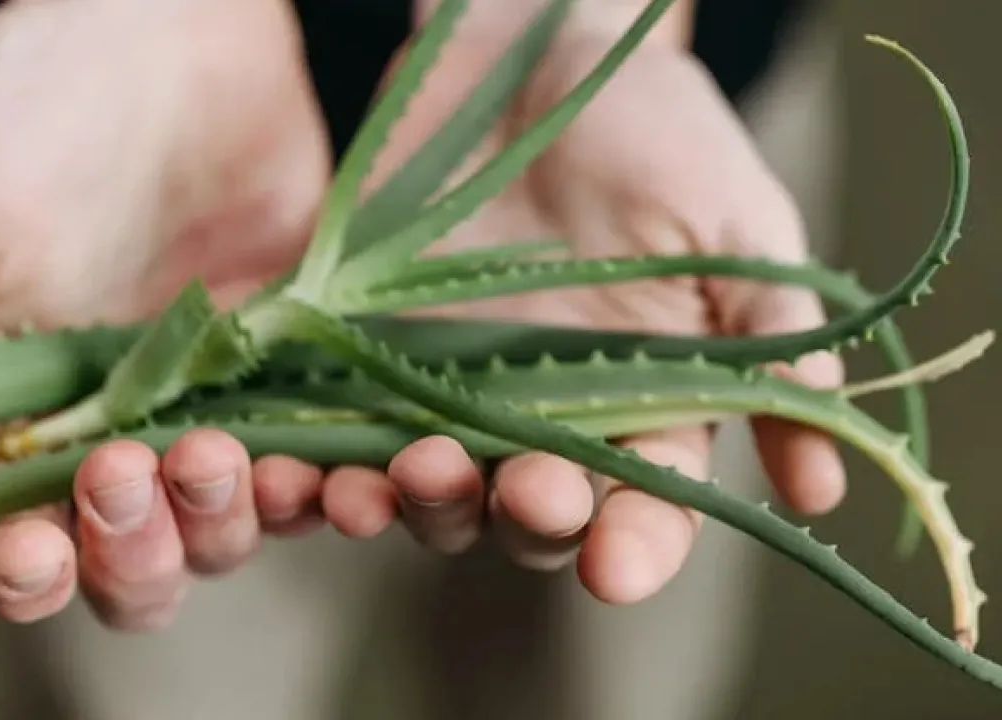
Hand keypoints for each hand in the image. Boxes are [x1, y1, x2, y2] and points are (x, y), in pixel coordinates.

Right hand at [0, 0, 332, 627]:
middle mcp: (115, 426)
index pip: (17, 542)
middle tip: (132, 471)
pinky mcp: (293, 364)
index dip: (26, 572)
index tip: (37, 548)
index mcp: (14, 415)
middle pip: (134, 559)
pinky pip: (318, 453)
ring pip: (229, 523)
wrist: (170, 27)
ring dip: (228, 519)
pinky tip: (340, 477)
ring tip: (223, 456)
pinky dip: (330, 484)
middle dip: (135, 548)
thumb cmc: (28, 108)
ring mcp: (211, 399)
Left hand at [319, 11, 845, 603]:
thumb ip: (770, 338)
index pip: (646, 507)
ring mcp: (451, 390)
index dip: (637, 547)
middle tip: (526, 489)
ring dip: (423, 504)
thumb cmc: (652, 130)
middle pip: (533, 518)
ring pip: (436, 491)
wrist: (530, 53)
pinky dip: (328, 463)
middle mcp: (546, 416)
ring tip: (411, 475)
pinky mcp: (370, 354)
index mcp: (644, 403)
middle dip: (529, 519)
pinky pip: (343, 432)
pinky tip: (315, 467)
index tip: (619, 567)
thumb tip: (821, 485)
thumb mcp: (734, 222)